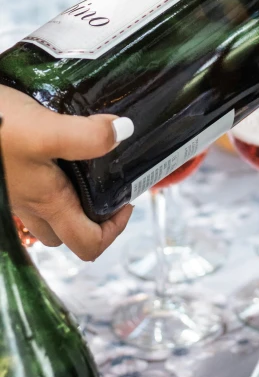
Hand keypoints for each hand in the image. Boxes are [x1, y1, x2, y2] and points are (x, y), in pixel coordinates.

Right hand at [1, 85, 134, 259]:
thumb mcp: (45, 131)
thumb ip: (86, 137)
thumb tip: (125, 133)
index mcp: (48, 203)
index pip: (88, 245)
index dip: (115, 230)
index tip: (127, 200)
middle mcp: (31, 204)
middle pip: (68, 231)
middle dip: (94, 216)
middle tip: (110, 182)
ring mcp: (15, 191)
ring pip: (47, 212)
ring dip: (71, 198)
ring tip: (88, 162)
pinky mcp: (7, 172)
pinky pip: (32, 189)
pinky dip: (51, 178)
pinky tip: (57, 148)